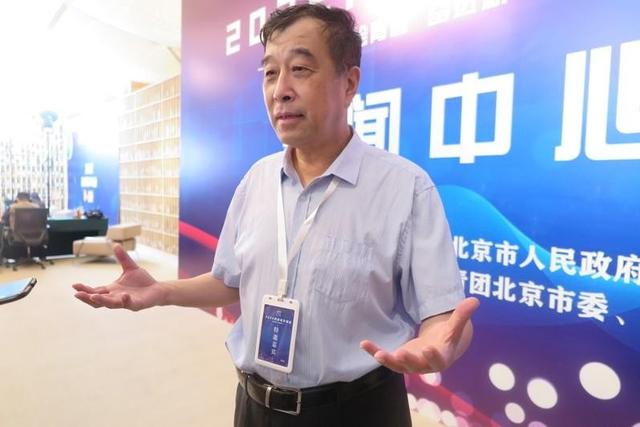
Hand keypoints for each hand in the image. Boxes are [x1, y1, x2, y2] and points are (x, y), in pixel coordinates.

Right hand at [72, 244, 166, 310]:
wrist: (157, 289)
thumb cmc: (143, 281)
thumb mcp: (130, 267)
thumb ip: (122, 258)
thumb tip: (115, 244)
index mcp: (112, 290)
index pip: (95, 291)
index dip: (85, 289)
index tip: (74, 286)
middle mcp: (116, 297)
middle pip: (98, 301)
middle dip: (87, 298)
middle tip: (77, 294)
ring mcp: (125, 302)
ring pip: (110, 304)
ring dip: (102, 301)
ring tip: (93, 296)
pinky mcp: (136, 305)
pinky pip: (129, 304)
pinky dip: (125, 300)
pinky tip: (124, 295)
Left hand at [360, 297, 478, 373]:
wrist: (438, 350)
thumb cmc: (447, 338)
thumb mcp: (454, 327)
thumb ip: (462, 315)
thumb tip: (475, 300)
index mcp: (440, 358)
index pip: (437, 359)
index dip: (432, 355)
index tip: (428, 348)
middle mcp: (424, 365)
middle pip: (415, 365)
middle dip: (408, 360)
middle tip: (400, 354)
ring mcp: (409, 364)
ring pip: (397, 365)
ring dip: (388, 360)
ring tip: (378, 354)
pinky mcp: (398, 360)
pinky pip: (385, 357)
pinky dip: (374, 351)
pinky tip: (364, 344)